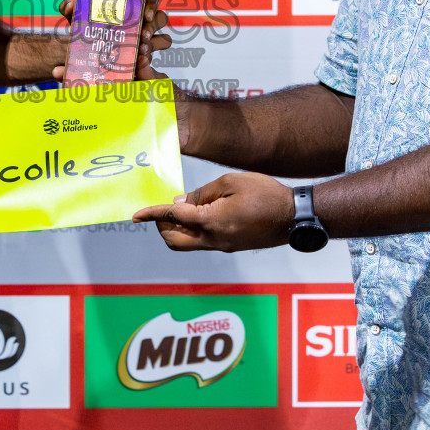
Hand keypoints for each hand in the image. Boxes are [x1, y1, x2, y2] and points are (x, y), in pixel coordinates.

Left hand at [51, 0, 170, 82]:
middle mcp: (143, 24)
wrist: (85, 62)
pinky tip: (139, 63)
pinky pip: (153, 66)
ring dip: (155, 43)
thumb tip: (70, 5)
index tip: (146, 13)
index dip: (153, 1)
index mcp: (131, 8)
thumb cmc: (86, 35)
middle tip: (143, 33)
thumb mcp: (78, 22)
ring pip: (165, 39)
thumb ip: (72, 11)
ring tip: (142, 50)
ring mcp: (147, 43)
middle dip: (154, 24)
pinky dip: (148, 62)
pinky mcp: (145, 62)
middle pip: (162, 16)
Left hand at [131, 172, 294, 251]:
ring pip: (187, 244)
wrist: (293, 217)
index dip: (152, 213)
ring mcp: (222, 246)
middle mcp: (213, 240)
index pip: (173, 217)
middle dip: (161, 227)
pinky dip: (193, 231)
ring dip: (177, 230)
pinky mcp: (230, 247)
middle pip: (174, 241)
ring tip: (180, 209)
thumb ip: (202, 193)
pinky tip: (199, 213)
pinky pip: (202, 242)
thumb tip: (181, 201)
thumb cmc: (265, 194)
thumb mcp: (231, 183)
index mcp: (211, 222)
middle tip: (161, 210)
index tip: (136, 213)